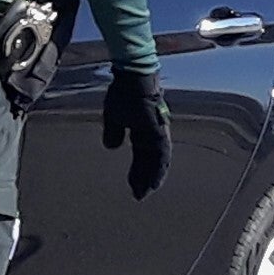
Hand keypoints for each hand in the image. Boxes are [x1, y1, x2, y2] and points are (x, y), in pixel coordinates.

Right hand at [102, 69, 171, 199]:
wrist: (133, 78)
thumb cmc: (123, 92)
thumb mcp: (113, 116)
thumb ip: (114, 132)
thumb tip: (111, 146)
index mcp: (142, 130)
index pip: (141, 155)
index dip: (138, 171)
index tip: (133, 185)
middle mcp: (152, 134)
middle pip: (150, 161)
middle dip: (144, 178)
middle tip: (138, 195)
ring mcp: (158, 133)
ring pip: (157, 162)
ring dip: (151, 178)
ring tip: (144, 192)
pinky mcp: (160, 132)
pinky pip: (162, 156)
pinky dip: (158, 171)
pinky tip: (154, 182)